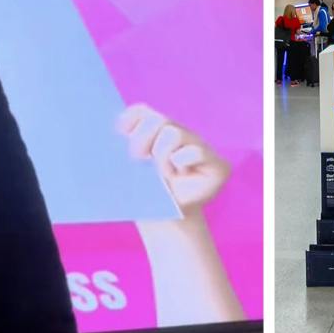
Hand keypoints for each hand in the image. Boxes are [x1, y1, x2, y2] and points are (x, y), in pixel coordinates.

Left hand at [117, 104, 231, 217]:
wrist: (167, 219)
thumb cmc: (147, 194)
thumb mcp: (130, 172)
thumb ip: (124, 153)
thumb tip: (115, 136)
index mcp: (156, 132)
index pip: (143, 112)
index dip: (130, 119)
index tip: (119, 132)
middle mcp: (180, 133)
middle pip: (157, 120)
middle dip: (141, 139)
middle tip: (137, 159)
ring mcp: (200, 146)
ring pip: (174, 134)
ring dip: (162, 156)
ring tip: (162, 173)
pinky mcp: (218, 165)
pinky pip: (195, 152)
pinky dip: (182, 161)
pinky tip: (180, 173)